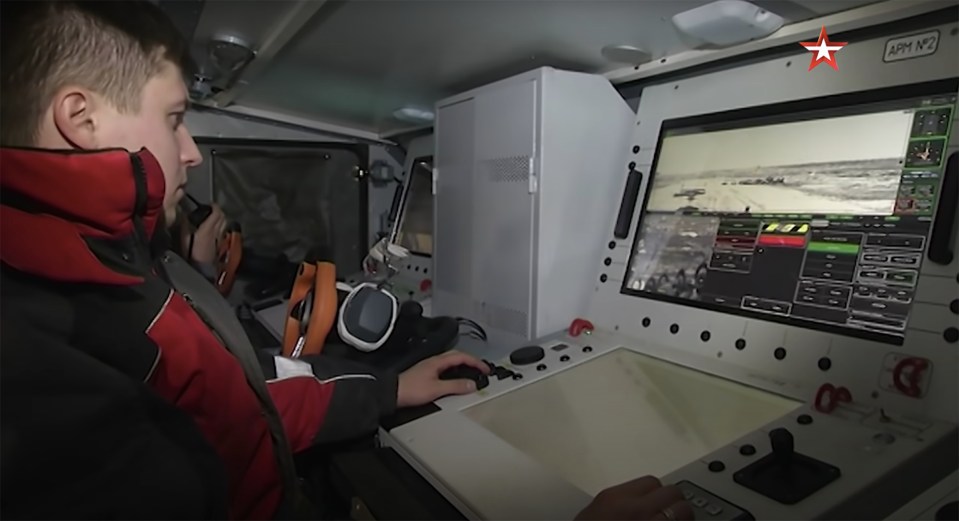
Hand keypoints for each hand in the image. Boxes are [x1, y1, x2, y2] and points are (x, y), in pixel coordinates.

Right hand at [189, 205, 225, 264]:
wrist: (201, 269)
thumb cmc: (190, 255)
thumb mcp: (183, 239)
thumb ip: (184, 226)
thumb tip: (183, 215)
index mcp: (207, 229)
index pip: (217, 213)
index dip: (214, 206)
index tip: (209, 204)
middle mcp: (216, 232)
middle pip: (223, 217)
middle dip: (218, 211)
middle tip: (211, 209)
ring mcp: (220, 238)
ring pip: (225, 223)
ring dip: (221, 218)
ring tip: (213, 217)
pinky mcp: (220, 243)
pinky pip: (223, 230)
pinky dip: (221, 226)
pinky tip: (215, 228)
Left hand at [396, 351, 489, 407]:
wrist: (392, 394)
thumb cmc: (410, 389)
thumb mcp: (437, 389)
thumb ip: (455, 386)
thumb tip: (471, 384)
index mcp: (437, 361)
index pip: (461, 356)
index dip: (476, 362)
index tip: (485, 369)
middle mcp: (434, 362)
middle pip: (457, 357)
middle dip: (471, 362)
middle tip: (482, 370)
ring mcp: (430, 367)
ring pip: (451, 363)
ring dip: (464, 367)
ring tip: (473, 374)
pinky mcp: (426, 375)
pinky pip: (446, 370)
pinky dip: (455, 373)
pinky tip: (456, 381)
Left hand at [574, 476, 693, 519]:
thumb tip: (678, 520)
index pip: (682, 510)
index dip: (688, 518)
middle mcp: (633, 509)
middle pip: (671, 491)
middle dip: (676, 505)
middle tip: (674, 518)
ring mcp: (615, 498)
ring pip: (652, 482)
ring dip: (657, 496)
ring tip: (655, 513)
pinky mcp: (603, 495)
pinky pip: (630, 486)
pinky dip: (638, 496)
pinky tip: (636, 511)